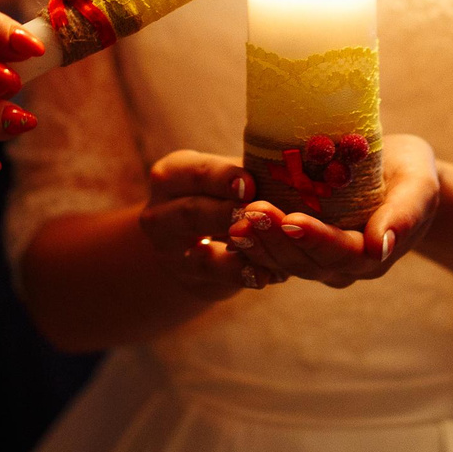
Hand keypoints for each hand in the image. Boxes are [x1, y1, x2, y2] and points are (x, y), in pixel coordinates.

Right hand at [138, 151, 263, 299]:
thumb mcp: (223, 179)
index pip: (194, 173)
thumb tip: (291, 172)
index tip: (250, 183)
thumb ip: (250, 173)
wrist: (189, 242)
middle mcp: (161, 213)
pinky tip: (266, 274)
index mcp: (172, 176)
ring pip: (202, 253)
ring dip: (238, 250)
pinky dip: (242, 275)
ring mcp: (170, 252)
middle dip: (228, 213)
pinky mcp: (188, 278)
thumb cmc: (218, 196)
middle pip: (192, 212)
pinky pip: (217, 279)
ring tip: (268, 245)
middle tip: (260, 214)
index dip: (222, 178)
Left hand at [226, 133, 439, 288]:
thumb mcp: (419, 185)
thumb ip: (405, 215)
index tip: (291, 219)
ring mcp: (320, 262)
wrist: (400, 176)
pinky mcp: (301, 249)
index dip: (315, 238)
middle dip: (277, 240)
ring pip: (285, 263)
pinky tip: (231, 227)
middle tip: (252, 213)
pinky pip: (274, 256)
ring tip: (236, 219)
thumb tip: (380, 246)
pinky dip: (253, 245)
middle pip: (306, 262)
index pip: (340, 252)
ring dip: (259, 244)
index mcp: (373, 254)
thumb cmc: (412, 174)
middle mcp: (344, 267)